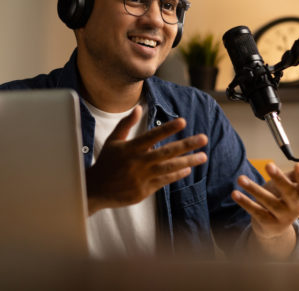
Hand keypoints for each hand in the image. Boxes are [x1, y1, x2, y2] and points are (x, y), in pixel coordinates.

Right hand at [85, 105, 207, 214]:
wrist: (95, 190)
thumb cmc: (106, 162)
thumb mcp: (113, 140)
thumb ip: (126, 124)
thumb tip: (138, 108)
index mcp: (130, 148)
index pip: (152, 135)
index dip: (168, 128)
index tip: (183, 121)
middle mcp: (137, 162)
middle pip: (166, 152)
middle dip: (186, 145)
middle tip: (203, 138)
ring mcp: (142, 177)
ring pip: (169, 168)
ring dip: (188, 161)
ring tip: (203, 156)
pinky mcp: (144, 190)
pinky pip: (164, 180)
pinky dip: (176, 174)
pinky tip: (187, 169)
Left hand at [232, 155, 298, 241]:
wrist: (273, 227)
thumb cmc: (283, 199)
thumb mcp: (292, 185)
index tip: (297, 165)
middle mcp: (294, 207)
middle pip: (288, 193)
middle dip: (279, 179)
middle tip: (268, 165)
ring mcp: (282, 217)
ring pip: (268, 201)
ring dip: (254, 189)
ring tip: (240, 178)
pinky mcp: (268, 224)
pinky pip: (256, 212)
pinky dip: (245, 202)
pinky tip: (235, 193)